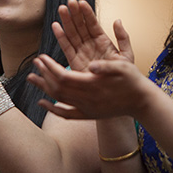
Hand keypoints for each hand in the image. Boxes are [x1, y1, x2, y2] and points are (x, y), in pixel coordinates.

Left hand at [28, 54, 150, 118]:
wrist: (141, 101)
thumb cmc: (132, 80)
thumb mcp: (123, 67)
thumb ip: (106, 66)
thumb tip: (91, 65)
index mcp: (93, 85)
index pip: (63, 77)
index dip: (50, 67)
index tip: (41, 57)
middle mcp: (87, 99)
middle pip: (58, 88)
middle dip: (44, 74)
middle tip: (35, 62)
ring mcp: (87, 109)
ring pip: (59, 100)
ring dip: (44, 88)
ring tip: (31, 78)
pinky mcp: (89, 115)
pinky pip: (66, 115)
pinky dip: (52, 109)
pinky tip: (42, 103)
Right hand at [53, 0, 132, 70]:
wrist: (116, 93)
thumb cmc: (123, 76)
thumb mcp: (127, 55)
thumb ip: (123, 38)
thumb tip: (118, 20)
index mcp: (103, 41)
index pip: (93, 24)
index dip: (87, 13)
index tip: (81, 2)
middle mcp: (91, 45)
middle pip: (81, 26)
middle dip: (74, 14)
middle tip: (69, 2)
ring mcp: (82, 52)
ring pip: (72, 34)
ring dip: (66, 22)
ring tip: (61, 9)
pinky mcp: (75, 62)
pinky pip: (67, 47)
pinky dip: (61, 37)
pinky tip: (56, 26)